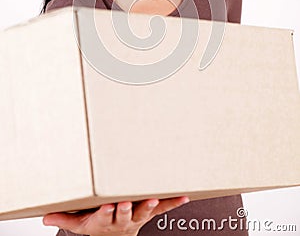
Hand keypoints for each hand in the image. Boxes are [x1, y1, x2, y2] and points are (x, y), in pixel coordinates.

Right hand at [43, 196, 188, 235]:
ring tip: (152, 199)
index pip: (104, 217)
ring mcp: (137, 217)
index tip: (106, 206)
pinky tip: (183, 196)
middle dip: (125, 209)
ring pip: (143, 212)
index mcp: (104, 220)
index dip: (105, 213)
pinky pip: (163, 208)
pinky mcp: (149, 213)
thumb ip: (64, 218)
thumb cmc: (98, 225)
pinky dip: (173, 202)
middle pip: (124, 215)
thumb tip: (45, 216)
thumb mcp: (79, 223)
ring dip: (149, 206)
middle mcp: (122, 219)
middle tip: (125, 202)